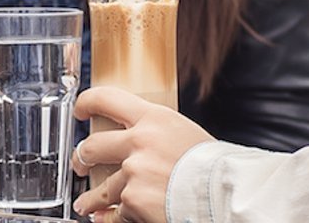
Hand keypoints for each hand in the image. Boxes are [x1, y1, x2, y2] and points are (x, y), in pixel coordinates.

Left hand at [70, 87, 215, 221]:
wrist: (228, 195)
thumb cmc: (217, 168)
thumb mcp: (186, 135)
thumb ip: (158, 136)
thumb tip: (140, 144)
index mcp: (153, 118)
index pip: (107, 98)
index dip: (86, 103)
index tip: (80, 111)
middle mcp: (138, 142)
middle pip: (92, 146)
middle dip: (82, 158)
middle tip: (80, 164)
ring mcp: (133, 172)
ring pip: (101, 188)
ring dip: (91, 199)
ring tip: (86, 206)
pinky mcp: (133, 201)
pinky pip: (115, 213)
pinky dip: (109, 219)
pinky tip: (105, 220)